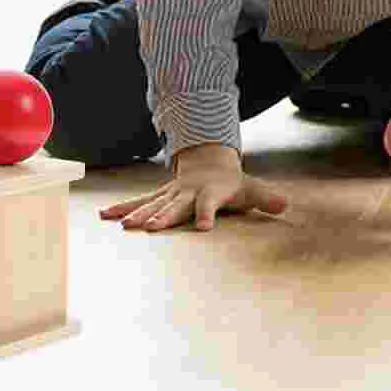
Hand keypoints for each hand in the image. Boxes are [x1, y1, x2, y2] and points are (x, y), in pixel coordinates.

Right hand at [99, 142, 287, 232]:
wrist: (207, 162)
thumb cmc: (231, 183)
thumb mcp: (250, 189)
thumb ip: (265, 197)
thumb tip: (286, 204)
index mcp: (209, 192)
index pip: (209, 205)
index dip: (207, 214)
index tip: (205, 227)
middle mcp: (186, 193)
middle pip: (174, 206)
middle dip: (162, 217)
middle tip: (150, 228)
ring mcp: (169, 194)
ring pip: (151, 204)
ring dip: (136, 214)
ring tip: (123, 225)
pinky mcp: (158, 197)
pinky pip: (138, 203)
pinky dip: (122, 209)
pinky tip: (105, 216)